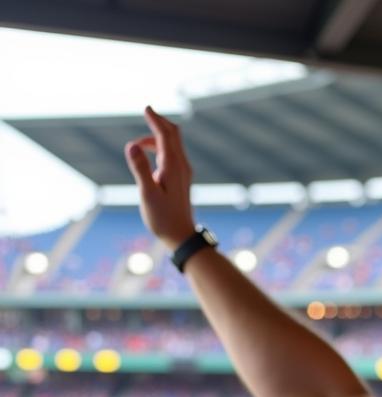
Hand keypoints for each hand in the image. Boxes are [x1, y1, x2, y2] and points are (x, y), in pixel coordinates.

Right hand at [124, 106, 196, 249]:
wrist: (181, 236)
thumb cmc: (163, 218)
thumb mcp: (147, 194)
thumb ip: (140, 169)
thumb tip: (131, 146)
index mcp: (173, 167)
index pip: (165, 135)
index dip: (155, 120)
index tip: (146, 108)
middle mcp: (181, 166)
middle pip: (174, 135)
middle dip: (160, 122)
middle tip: (147, 112)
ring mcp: (183, 173)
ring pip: (173, 145)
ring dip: (157, 137)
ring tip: (137, 146)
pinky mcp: (181, 179)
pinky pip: (172, 155)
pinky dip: (161, 147)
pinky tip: (148, 155)